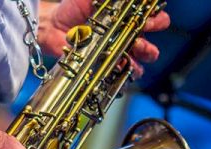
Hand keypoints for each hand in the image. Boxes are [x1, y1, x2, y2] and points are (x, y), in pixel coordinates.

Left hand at [38, 0, 169, 76]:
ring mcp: (116, 55)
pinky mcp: (104, 68)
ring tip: (129, 57)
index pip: (154, 20)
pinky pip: (119, 77)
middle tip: (139, 43)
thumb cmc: (73, 8)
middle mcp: (126, 38)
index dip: (157, 20)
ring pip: (138, 65)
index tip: (150, 20)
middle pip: (149, 47)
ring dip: (137, 63)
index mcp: (128, 20)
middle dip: (149, 47)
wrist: (53, 26)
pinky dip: (122, 76)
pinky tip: (118, 70)